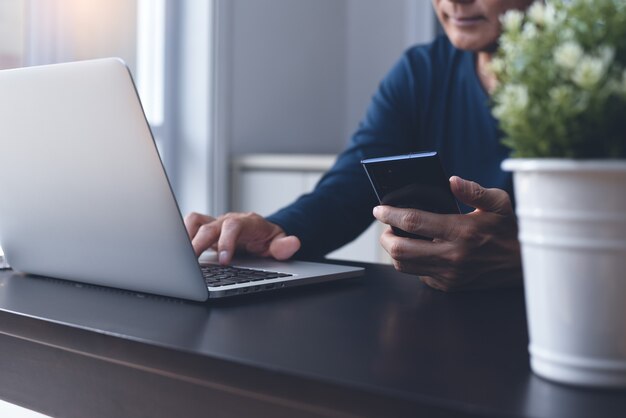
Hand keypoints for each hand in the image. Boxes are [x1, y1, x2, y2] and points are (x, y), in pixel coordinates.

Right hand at [184, 212, 300, 264]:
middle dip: (199, 243)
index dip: (226, 242)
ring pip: (196, 222)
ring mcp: (216, 224)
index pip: (233, 226)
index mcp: (247, 223)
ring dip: (186, 237)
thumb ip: (284, 246)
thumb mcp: (279, 244)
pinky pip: (190, 226)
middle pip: (209, 226)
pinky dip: (183, 236)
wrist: (260, 232)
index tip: (224, 261)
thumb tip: (293, 243)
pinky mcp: (206, 229)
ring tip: (181, 257)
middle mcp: (228, 220)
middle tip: (193, 263)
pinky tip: (180, 254)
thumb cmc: (268, 239)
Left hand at [373, 176, 521, 290]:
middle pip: (400, 250)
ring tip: (396, 238)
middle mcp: (453, 256)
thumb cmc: (509, 230)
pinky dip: (412, 263)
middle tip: (386, 227)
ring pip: (404, 266)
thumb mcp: (499, 203)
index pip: (413, 222)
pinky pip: (419, 275)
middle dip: (385, 237)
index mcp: (462, 231)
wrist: (524, 265)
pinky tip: (417, 250)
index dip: (391, 215)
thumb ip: (474, 190)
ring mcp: (449, 275)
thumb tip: (452, 180)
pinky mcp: (449, 286)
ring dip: (394, 251)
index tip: (379, 210)